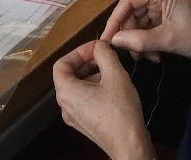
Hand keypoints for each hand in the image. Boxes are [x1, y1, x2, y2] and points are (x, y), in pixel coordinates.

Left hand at [52, 40, 153, 159]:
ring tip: (113, 71)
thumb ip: (104, 54)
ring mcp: (73, 117)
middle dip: (87, 62)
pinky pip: (84, 99)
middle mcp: (64, 105)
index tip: (96, 48)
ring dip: (92, 74)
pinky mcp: (84, 123)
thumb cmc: (120, 109)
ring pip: (78, 87)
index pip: (61, 64)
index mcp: (66, 92)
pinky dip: (94, 88)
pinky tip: (113, 88)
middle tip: (106, 56)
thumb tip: (100, 46)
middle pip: (69, 75)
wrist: (128, 144)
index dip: (78, 52)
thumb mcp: (115, 74)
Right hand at [102, 0, 190, 60]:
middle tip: (130, 54)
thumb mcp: (168, 39)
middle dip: (130, 34)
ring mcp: (162, 3)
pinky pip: (147, 27)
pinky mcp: (165, 14)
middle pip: (132, 12)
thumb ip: (140, 40)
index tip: (107, 39)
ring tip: (147, 58)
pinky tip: (153, 55)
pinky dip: (147, 41)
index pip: (128, 1)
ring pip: (138, 22)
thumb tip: (114, 41)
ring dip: (139, 41)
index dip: (115, 20)